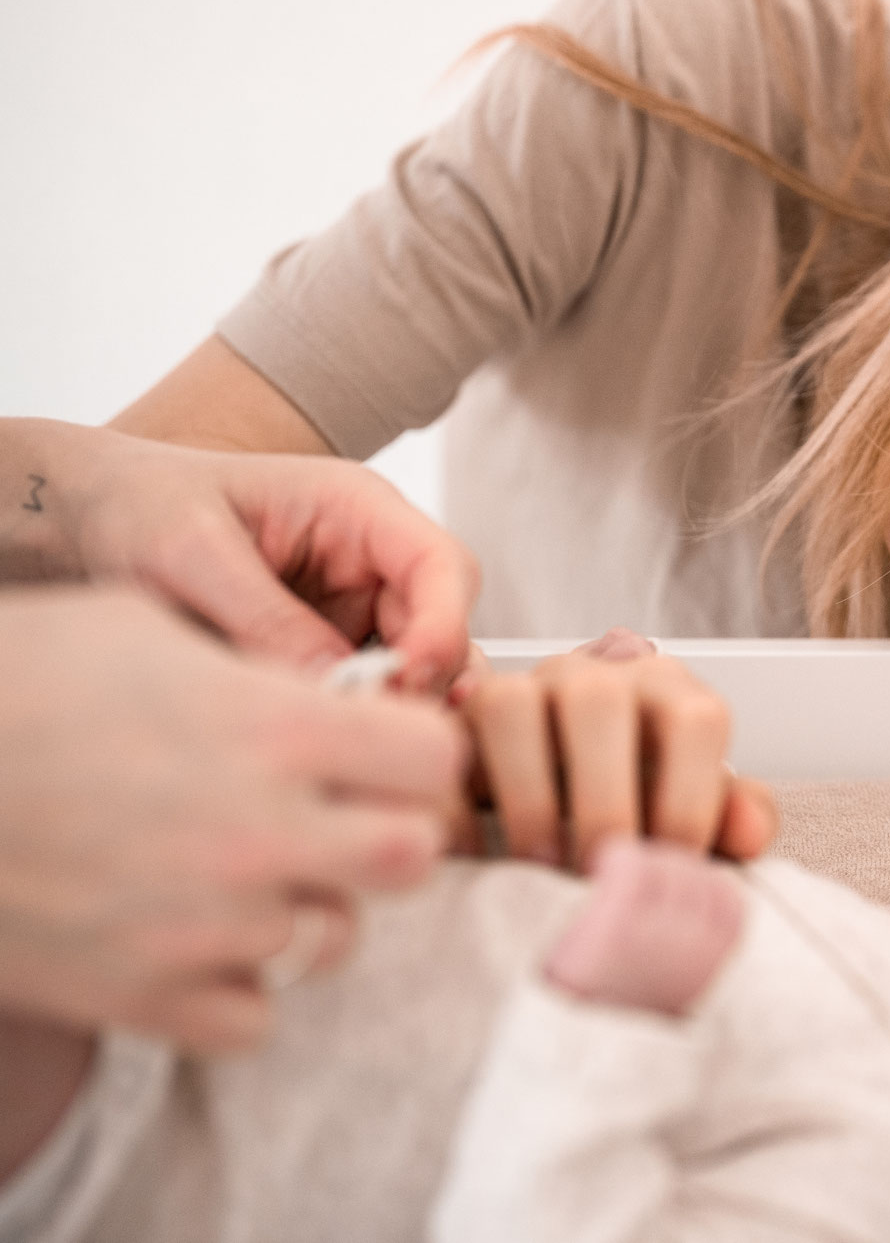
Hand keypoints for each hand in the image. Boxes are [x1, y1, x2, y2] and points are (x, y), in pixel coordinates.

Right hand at [0, 588, 466, 1050]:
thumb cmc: (17, 678)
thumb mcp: (150, 629)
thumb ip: (263, 672)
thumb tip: (335, 699)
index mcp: (274, 729)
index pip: (433, 758)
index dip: (411, 749)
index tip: (377, 748)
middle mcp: (260, 831)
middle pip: (411, 856)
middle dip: (381, 831)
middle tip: (331, 816)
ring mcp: (206, 923)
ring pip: (334, 941)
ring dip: (305, 909)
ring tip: (239, 871)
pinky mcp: (143, 996)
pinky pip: (254, 1018)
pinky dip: (233, 985)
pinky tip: (189, 933)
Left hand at [1, 418, 478, 693]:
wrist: (88, 518)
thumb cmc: (141, 506)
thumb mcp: (192, 553)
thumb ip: (265, 618)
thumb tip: (336, 690)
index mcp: (359, 509)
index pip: (444, 567)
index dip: (444, 627)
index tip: (409, 680)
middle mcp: (373, 559)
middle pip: (445, 628)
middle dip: (421, 682)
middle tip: (372, 728)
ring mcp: (355, 608)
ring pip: (417, 670)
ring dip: (394, 709)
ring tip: (347, 739)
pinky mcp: (329, 650)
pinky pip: (367, 692)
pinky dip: (357, 720)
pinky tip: (324, 738)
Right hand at [459, 629, 776, 870]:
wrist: (561, 790)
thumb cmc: (640, 800)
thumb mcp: (696, 810)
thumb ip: (735, 817)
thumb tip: (750, 833)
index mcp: (670, 692)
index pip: (695, 719)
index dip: (690, 799)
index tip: (674, 866)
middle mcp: (597, 676)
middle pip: (600, 704)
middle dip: (603, 800)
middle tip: (603, 873)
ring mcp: (523, 687)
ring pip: (514, 707)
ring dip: (530, 796)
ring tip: (543, 865)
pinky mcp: (459, 720)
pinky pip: (448, 747)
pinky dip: (461, 808)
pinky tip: (481, 859)